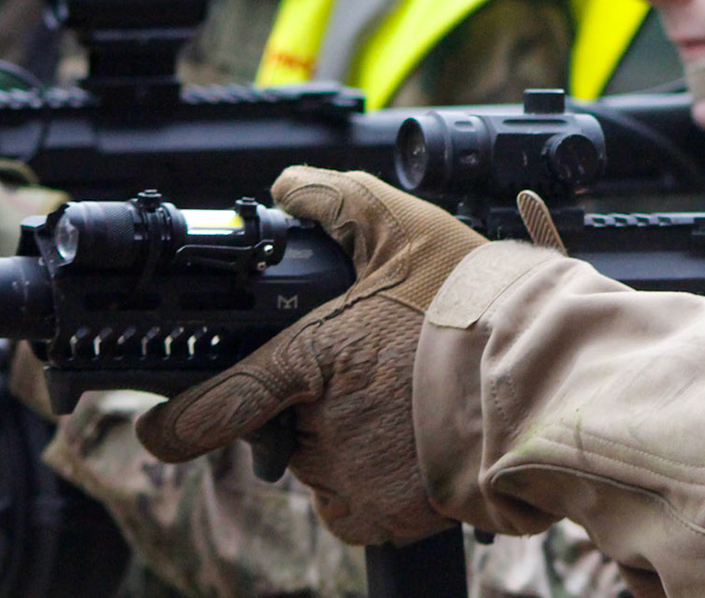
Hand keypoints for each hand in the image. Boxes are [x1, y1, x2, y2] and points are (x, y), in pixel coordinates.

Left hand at [136, 167, 485, 543]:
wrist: (544, 383)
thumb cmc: (478, 307)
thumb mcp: (407, 229)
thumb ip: (338, 201)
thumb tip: (286, 185)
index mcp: (314, 362)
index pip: (223, 404)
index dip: (185, 422)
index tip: (160, 432)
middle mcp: (320, 432)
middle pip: (291, 424)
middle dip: (320, 400)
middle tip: (380, 368)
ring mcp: (349, 479)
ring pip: (325, 462)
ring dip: (352, 437)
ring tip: (411, 399)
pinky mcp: (381, 519)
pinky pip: (357, 504)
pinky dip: (377, 479)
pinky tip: (416, 441)